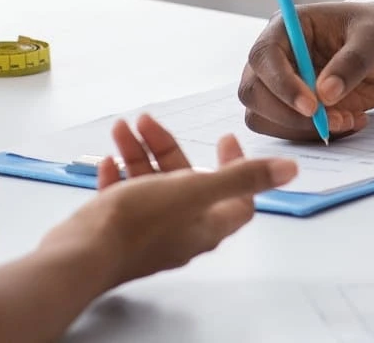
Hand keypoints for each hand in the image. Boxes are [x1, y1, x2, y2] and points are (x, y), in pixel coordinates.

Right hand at [41, 113, 298, 288]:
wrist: (82, 255)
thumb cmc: (139, 222)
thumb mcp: (194, 190)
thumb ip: (241, 178)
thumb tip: (291, 170)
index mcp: (205, 225)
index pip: (237, 197)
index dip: (236, 165)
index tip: (222, 137)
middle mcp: (180, 232)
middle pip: (186, 182)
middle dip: (167, 146)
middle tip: (146, 120)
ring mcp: (147, 234)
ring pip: (150, 185)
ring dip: (139, 153)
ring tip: (120, 128)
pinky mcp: (117, 233)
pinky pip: (123, 199)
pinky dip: (119, 176)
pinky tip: (107, 160)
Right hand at [235, 1, 373, 140]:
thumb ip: (351, 63)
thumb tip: (325, 93)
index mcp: (287, 27)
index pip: (263, 56)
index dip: (280, 83)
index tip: (312, 107)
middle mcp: (276, 56)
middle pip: (252, 91)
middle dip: (288, 114)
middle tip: (332, 121)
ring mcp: (280, 85)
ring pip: (263, 117)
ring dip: (302, 129)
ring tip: (348, 119)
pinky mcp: (291, 109)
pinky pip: (286, 131)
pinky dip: (314, 136)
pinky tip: (349, 121)